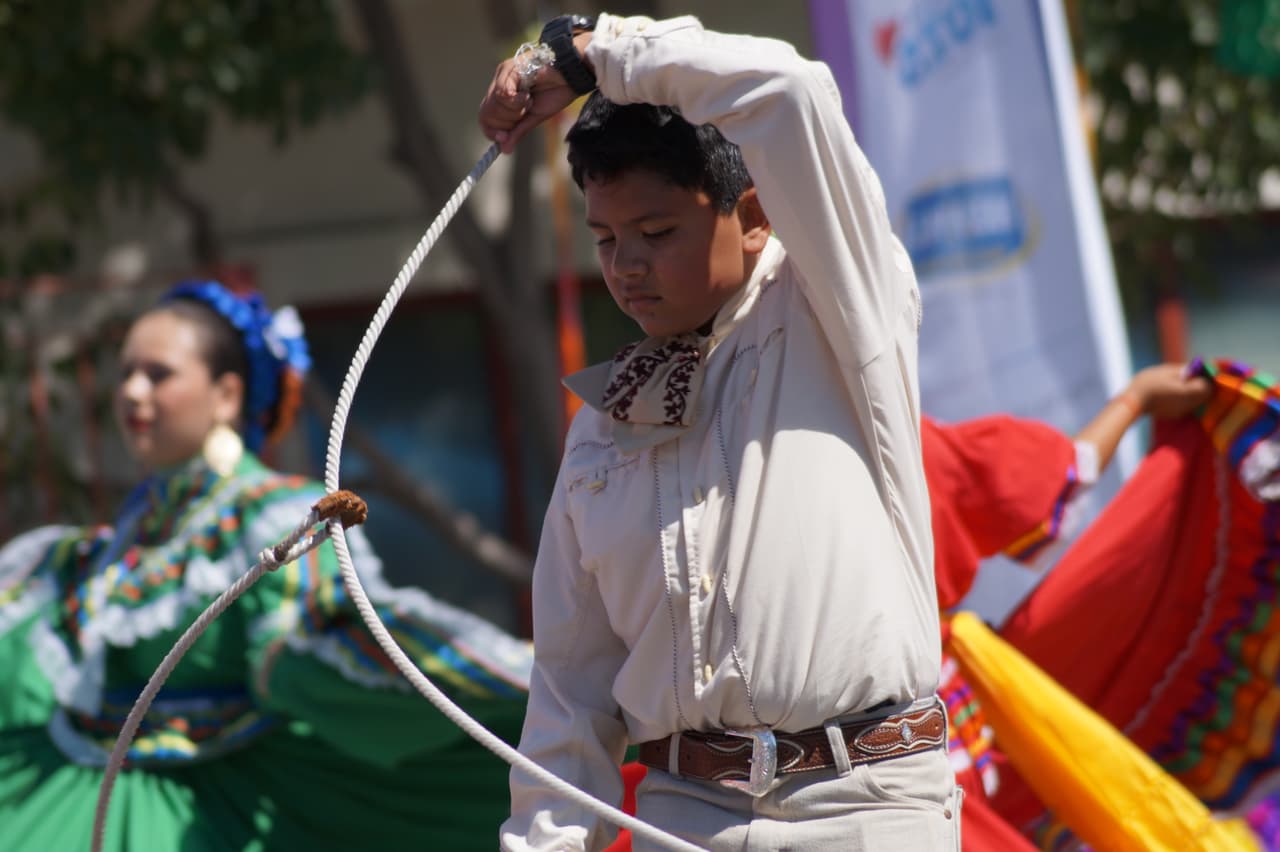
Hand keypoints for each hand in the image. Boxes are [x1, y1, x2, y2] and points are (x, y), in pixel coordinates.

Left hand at [478, 33, 592, 153]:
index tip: (504, 138)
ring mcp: (503, 74)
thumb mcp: (534, 118)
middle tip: (524, 112)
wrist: (571, 76)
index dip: (491, 131)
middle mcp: (500, 82)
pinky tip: (528, 95)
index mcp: (503, 95)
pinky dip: (516, 101)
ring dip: (514, 111)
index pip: (485, 116)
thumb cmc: (556, 93)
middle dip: (506, 122)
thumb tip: (504, 150)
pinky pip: (503, 94)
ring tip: (529, 100)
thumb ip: (517, 131)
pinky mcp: (510, 68)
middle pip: (487, 113)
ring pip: (493, 105)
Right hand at [1126, 363, 1212, 419]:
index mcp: (1189, 391)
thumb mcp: (1167, 370)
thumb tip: (1196, 369)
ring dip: (1192, 394)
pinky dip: (1183, 401)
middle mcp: (1189, 403)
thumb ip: (1185, 370)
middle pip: (1205, 396)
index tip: (1199, 374)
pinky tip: (1171, 396)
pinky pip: (1186, 407)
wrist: (1133, 401)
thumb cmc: (1149, 382)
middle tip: (1191, 379)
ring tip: (1179, 386)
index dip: (1206, 379)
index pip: (1208, 387)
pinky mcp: (1175, 415)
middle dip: (1201, 387)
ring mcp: (1182, 411)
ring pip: (1196, 402)